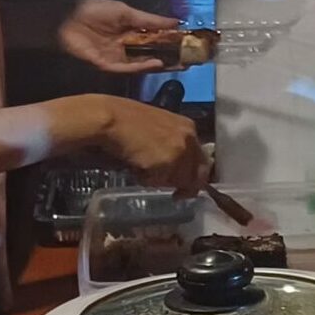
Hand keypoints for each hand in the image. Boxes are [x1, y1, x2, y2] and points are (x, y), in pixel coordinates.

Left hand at [58, 0, 181, 74]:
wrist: (66, 16)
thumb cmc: (94, 9)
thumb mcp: (125, 11)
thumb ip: (149, 20)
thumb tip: (175, 22)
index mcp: (130, 32)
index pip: (155, 40)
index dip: (171, 43)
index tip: (189, 45)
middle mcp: (125, 47)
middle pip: (152, 55)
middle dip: (170, 59)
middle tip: (190, 60)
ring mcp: (116, 57)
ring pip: (141, 64)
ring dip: (160, 65)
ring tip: (178, 64)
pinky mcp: (106, 65)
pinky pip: (126, 68)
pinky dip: (141, 66)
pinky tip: (156, 63)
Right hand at [90, 97, 209, 195]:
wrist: (113, 119)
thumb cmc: (127, 122)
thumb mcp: (158, 129)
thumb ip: (172, 145)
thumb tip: (175, 168)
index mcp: (188, 127)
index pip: (201, 159)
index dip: (194, 177)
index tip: (186, 186)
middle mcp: (189, 138)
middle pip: (197, 174)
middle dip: (186, 186)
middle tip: (177, 195)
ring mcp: (180, 150)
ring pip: (178, 180)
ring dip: (162, 181)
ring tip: (142, 170)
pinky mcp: (167, 162)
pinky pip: (160, 181)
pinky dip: (147, 180)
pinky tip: (136, 168)